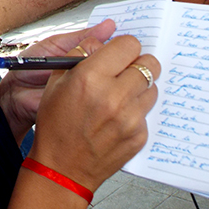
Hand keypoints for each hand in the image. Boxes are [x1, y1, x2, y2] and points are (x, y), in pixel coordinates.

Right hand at [0, 22, 159, 190]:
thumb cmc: (56, 125)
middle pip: (149, 64)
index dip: (124, 47)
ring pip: (152, 87)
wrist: (62, 168)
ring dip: (139, 88)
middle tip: (125, 72)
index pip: (129, 45)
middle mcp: (114, 96)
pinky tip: (117, 119)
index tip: (120, 53)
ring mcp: (130, 118)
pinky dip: (135, 112)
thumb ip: (80, 54)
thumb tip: (101, 40)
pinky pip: (147, 112)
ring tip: (119, 97)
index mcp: (91, 77)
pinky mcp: (139, 136)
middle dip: (137, 64)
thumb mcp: (56, 81)